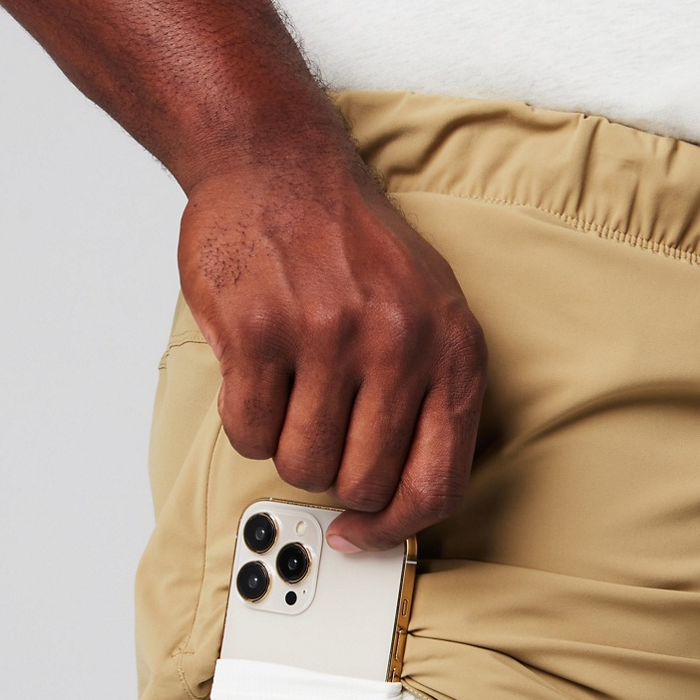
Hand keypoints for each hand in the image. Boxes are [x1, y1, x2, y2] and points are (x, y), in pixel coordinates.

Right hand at [178, 157, 487, 549]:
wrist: (278, 164)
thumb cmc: (353, 252)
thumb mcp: (430, 316)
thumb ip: (429, 403)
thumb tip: (400, 503)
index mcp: (452, 351)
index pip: (438, 485)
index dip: (396, 528)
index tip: (363, 536)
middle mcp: (399, 344)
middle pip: (361, 484)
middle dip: (332, 474)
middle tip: (320, 429)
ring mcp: (329, 336)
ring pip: (302, 466)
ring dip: (286, 445)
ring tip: (291, 390)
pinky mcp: (261, 331)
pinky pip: (249, 433)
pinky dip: (246, 419)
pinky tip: (259, 372)